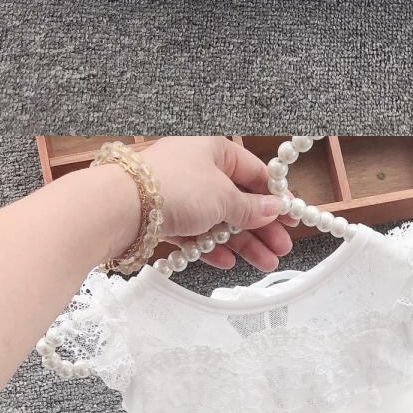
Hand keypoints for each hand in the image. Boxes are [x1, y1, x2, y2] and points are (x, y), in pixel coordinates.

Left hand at [136, 136, 294, 275]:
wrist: (122, 207)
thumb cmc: (175, 188)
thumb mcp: (223, 197)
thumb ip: (249, 207)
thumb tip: (273, 209)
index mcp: (214, 148)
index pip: (253, 172)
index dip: (274, 197)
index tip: (291, 218)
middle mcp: (197, 167)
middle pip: (237, 199)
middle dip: (261, 227)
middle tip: (281, 249)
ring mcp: (180, 192)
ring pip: (218, 219)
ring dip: (242, 242)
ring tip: (264, 263)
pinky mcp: (164, 216)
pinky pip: (195, 232)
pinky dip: (212, 246)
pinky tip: (228, 262)